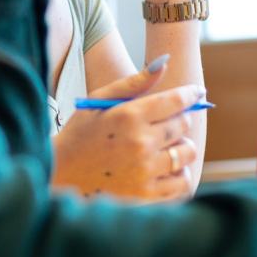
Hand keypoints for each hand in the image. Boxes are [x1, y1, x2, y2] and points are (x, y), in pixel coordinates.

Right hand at [52, 70, 205, 202]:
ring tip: (164, 148)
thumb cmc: (80, 134)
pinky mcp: (147, 196)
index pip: (176, 100)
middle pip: (183, 125)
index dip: (190, 94)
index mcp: (128, 116)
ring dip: (181, 148)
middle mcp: (140, 143)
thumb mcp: (98, 101)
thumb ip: (133, 82)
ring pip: (187, 153)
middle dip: (179, 120)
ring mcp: (145, 171)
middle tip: (165, 123)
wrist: (59, 175)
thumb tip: (165, 61)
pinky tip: (163, 169)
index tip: (197, 92)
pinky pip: (182, 182)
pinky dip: (178, 174)